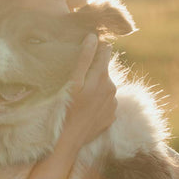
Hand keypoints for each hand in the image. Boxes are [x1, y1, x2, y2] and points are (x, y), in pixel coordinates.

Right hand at [58, 35, 117, 153]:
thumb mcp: (72, 82)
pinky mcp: (110, 116)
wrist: (68, 142)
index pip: (105, 51)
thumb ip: (84, 58)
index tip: (86, 48)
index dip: (96, 48)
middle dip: (92, 70)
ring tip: (78, 96)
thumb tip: (93, 36)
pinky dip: (96, 102)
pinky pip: (104, 103)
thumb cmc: (65, 109)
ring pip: (104, 86)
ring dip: (94, 87)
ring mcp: (113, 104)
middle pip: (103, 70)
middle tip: (76, 78)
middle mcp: (111, 88)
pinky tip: (84, 108)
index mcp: (102, 76)